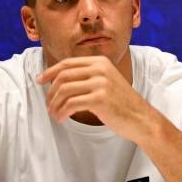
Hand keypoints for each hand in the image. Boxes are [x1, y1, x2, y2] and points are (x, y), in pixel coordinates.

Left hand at [37, 56, 157, 141]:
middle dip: (51, 92)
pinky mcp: (99, 99)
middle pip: (63, 76)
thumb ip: (88, 76)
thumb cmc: (122, 103)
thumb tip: (58, 79)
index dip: (50, 72)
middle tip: (49, 104)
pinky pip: (70, 104)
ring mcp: (101, 83)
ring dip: (54, 105)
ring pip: (64, 91)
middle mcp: (100, 69)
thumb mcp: (107, 81)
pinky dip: (61, 113)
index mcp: (101, 62)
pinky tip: (62, 119)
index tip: (40, 80)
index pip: (68, 63)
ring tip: (55, 114)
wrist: (141, 118)